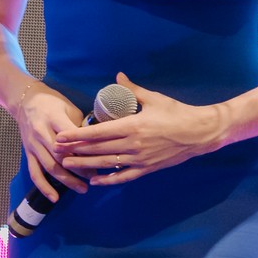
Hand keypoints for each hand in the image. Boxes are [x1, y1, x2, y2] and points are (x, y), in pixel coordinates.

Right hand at [11, 82, 88, 198]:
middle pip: (61, 156)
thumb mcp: (69, 108)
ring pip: (50, 167)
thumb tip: (96, 145)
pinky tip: (54, 198)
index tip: (101, 160)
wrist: (26, 101)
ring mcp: (33, 145)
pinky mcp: (28, 153)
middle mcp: (42, 133)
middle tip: (95, 178)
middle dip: (79, 169)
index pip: (71, 138)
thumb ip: (79, 127)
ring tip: (82, 189)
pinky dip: (44, 187)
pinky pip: (34, 172)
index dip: (85, 151)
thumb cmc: (53, 103)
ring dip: (66, 180)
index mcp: (54, 119)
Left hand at [55, 73, 227, 184]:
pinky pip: (123, 176)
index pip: (97, 132)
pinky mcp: (147, 168)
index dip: (77, 135)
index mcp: (132, 126)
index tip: (61, 137)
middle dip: (75, 150)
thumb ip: (133, 90)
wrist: (200, 133)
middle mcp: (132, 145)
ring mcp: (139, 159)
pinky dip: (108, 180)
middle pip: (97, 149)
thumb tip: (118, 76)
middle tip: (57, 151)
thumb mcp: (154, 98)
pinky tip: (94, 181)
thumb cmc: (178, 113)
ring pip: (106, 164)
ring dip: (85, 165)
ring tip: (68, 165)